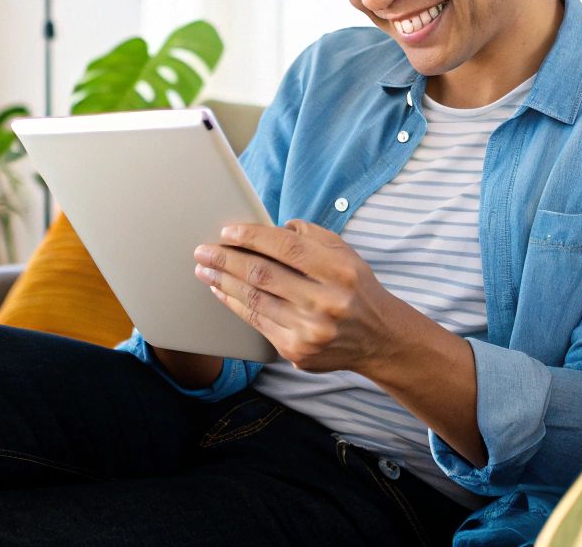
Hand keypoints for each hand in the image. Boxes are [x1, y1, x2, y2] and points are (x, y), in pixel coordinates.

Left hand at [192, 219, 414, 373]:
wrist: (378, 338)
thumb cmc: (355, 288)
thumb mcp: (344, 253)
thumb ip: (310, 236)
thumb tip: (268, 229)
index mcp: (339, 271)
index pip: (287, 248)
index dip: (252, 237)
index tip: (227, 232)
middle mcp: (326, 302)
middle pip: (263, 275)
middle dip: (227, 260)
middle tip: (203, 250)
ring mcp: (310, 330)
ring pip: (254, 300)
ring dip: (223, 282)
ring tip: (205, 269)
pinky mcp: (297, 350)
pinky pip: (256, 322)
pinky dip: (234, 304)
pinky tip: (221, 291)